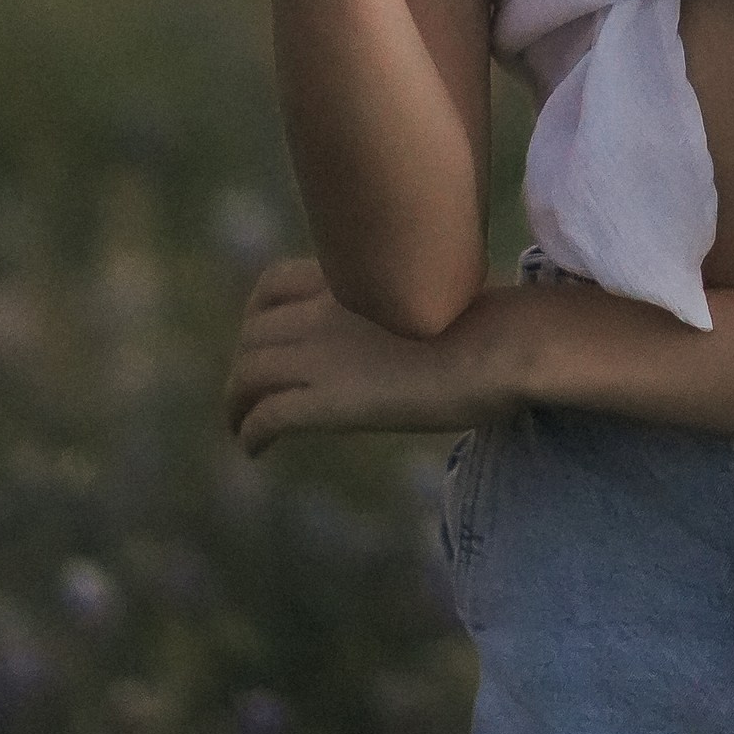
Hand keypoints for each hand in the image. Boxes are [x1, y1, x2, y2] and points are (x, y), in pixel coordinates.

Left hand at [224, 256, 532, 453]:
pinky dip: (251, 433)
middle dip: (243, 366)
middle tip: (252, 396)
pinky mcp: (328, 401)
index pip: (272, 285)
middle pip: (252, 336)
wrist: (497, 347)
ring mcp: (321, 357)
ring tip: (241, 426)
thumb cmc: (490, 325)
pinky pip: (266, 416)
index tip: (265, 338)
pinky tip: (257, 449)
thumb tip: (406, 327)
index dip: (256, 315)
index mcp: (347, 283)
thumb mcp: (430, 296)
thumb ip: (398, 305)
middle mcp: (322, 314)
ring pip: (247, 375)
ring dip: (236, 403)